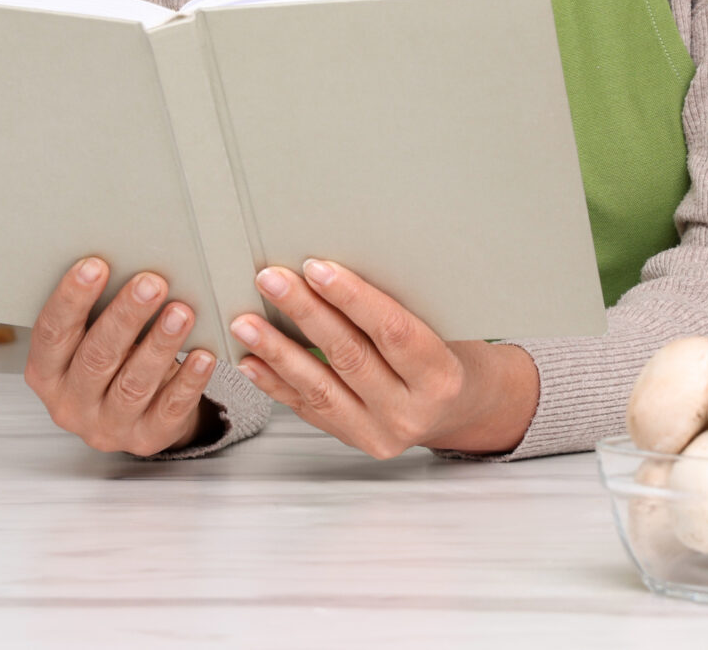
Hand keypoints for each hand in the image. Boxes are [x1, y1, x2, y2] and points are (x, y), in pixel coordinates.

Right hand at [23, 257, 217, 455]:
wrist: (133, 414)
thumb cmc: (109, 359)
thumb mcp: (89, 338)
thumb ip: (96, 311)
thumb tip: (126, 256)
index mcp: (46, 374)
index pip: (52, 334)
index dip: (72, 299)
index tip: (96, 265)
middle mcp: (70, 405)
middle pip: (96, 358)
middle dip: (125, 317)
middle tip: (151, 283)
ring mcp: (108, 426)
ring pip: (133, 384)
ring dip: (159, 345)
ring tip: (181, 312)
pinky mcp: (146, 438)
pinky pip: (169, 409)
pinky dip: (188, 381)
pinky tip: (203, 355)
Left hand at [230, 259, 538, 459]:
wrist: (462, 408)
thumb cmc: (449, 354)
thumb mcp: (442, 325)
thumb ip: (398, 306)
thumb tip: (333, 266)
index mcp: (440, 377)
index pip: (392, 331)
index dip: (351, 297)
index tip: (315, 267)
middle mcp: (410, 412)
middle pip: (349, 357)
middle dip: (305, 313)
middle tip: (271, 280)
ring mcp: (379, 433)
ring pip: (320, 388)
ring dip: (277, 351)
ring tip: (245, 322)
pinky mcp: (353, 441)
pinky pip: (307, 410)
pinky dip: (275, 383)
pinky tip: (251, 361)